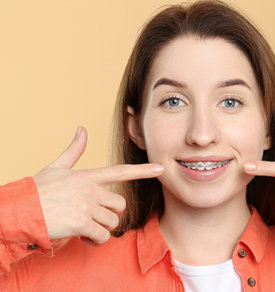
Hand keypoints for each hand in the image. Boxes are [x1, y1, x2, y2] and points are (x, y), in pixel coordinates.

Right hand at [33, 126, 163, 245]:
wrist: (18, 210)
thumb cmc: (36, 191)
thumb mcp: (56, 167)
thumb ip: (74, 150)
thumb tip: (82, 128)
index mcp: (88, 176)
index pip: (120, 172)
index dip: (142, 170)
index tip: (160, 168)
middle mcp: (91, 189)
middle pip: (119, 204)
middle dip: (110, 214)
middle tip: (94, 218)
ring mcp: (87, 206)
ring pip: (112, 221)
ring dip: (102, 229)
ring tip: (85, 228)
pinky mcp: (82, 222)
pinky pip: (102, 235)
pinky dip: (96, 241)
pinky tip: (84, 237)